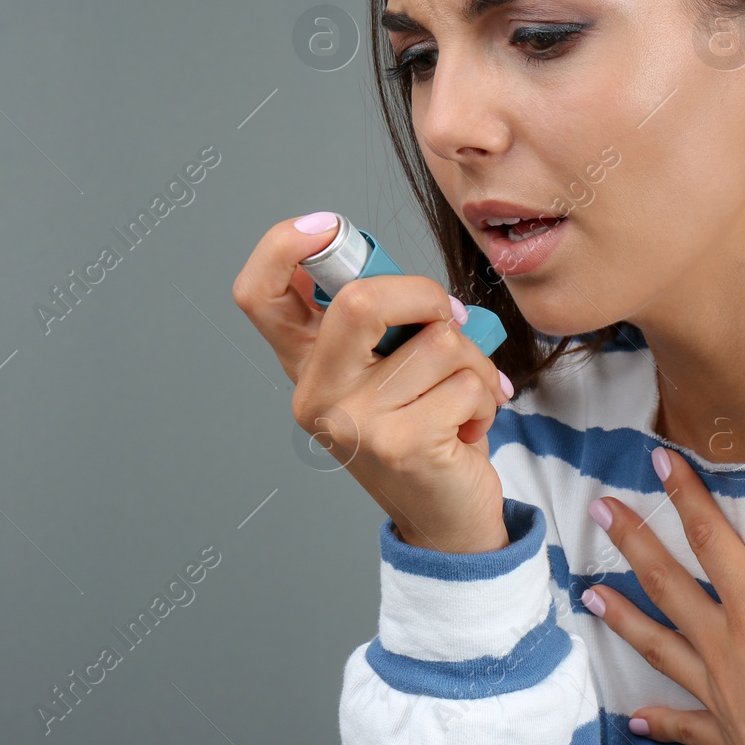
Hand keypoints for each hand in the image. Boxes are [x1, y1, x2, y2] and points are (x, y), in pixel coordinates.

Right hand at [231, 214, 512, 554]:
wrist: (445, 518)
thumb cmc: (423, 427)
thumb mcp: (387, 369)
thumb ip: (382, 321)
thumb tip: (406, 281)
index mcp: (305, 364)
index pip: (258, 294)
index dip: (282, 246)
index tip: (326, 226)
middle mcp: (316, 394)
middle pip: (359, 300)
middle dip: (424, 294)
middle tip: (446, 318)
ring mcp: (354, 424)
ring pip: (437, 340)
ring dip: (473, 360)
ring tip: (462, 393)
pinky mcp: (402, 446)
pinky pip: (466, 381)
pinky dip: (486, 396)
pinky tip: (468, 425)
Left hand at [580, 446, 744, 744]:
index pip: (713, 540)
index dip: (687, 496)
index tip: (658, 459)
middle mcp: (726, 647)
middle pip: (669, 585)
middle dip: (634, 543)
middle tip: (598, 510)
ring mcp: (719, 693)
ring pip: (659, 647)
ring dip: (623, 618)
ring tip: (587, 595)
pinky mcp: (725, 735)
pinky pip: (685, 724)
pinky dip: (658, 720)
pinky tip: (634, 719)